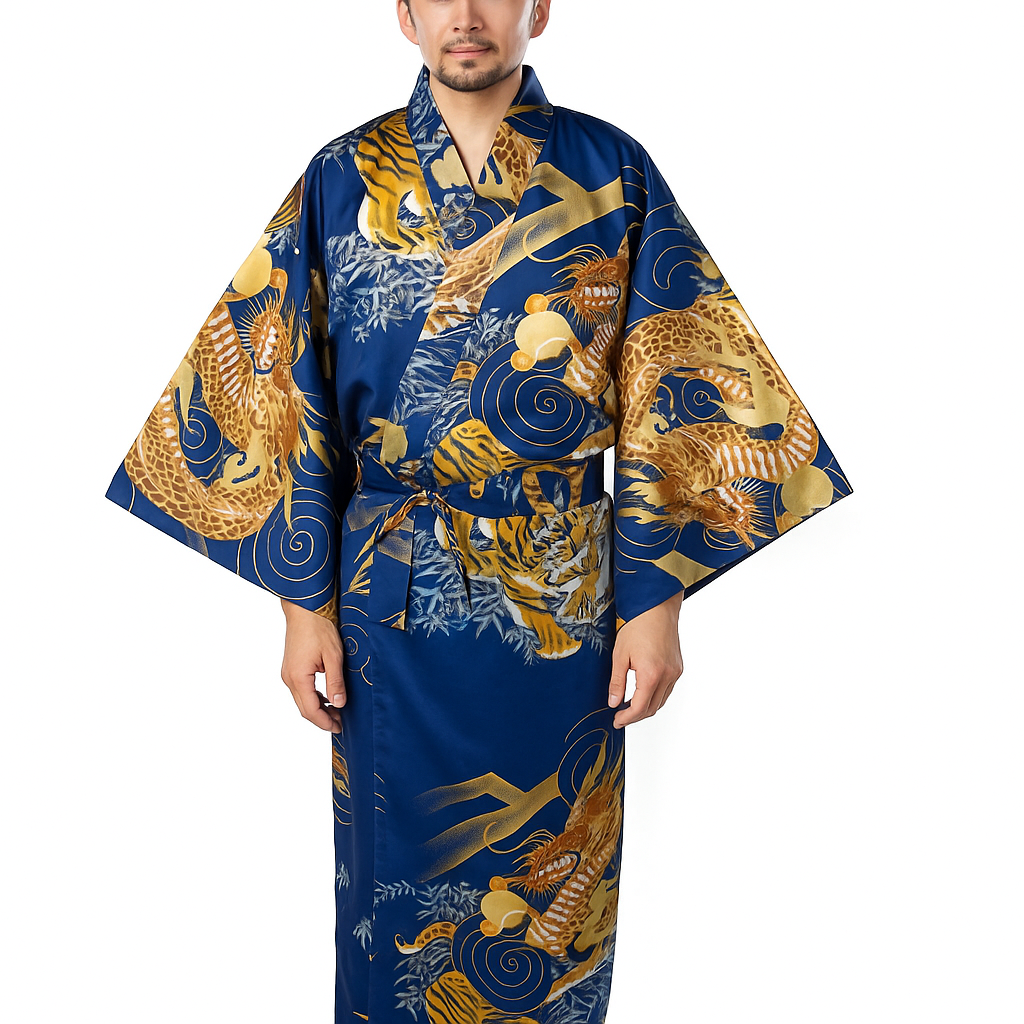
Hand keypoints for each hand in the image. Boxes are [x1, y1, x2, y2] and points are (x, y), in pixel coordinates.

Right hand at [280, 599, 344, 732]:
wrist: (305, 608)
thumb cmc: (319, 627)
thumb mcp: (333, 656)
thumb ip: (335, 682)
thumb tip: (339, 704)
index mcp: (298, 677)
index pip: (310, 710)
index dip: (324, 722)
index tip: (339, 728)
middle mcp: (289, 678)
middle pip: (304, 708)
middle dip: (322, 719)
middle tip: (340, 724)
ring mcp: (288, 673)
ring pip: (302, 700)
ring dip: (318, 709)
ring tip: (337, 712)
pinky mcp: (291, 667)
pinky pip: (301, 690)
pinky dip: (313, 698)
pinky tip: (327, 698)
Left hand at [608, 590, 683, 728]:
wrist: (656, 608)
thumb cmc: (638, 625)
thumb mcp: (620, 655)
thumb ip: (617, 682)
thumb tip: (613, 702)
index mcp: (652, 674)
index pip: (639, 708)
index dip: (626, 718)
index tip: (616, 721)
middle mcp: (667, 676)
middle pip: (652, 708)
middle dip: (635, 716)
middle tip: (620, 716)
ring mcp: (675, 672)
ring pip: (661, 700)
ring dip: (646, 707)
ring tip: (629, 706)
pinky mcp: (678, 667)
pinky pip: (667, 689)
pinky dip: (655, 696)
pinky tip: (643, 692)